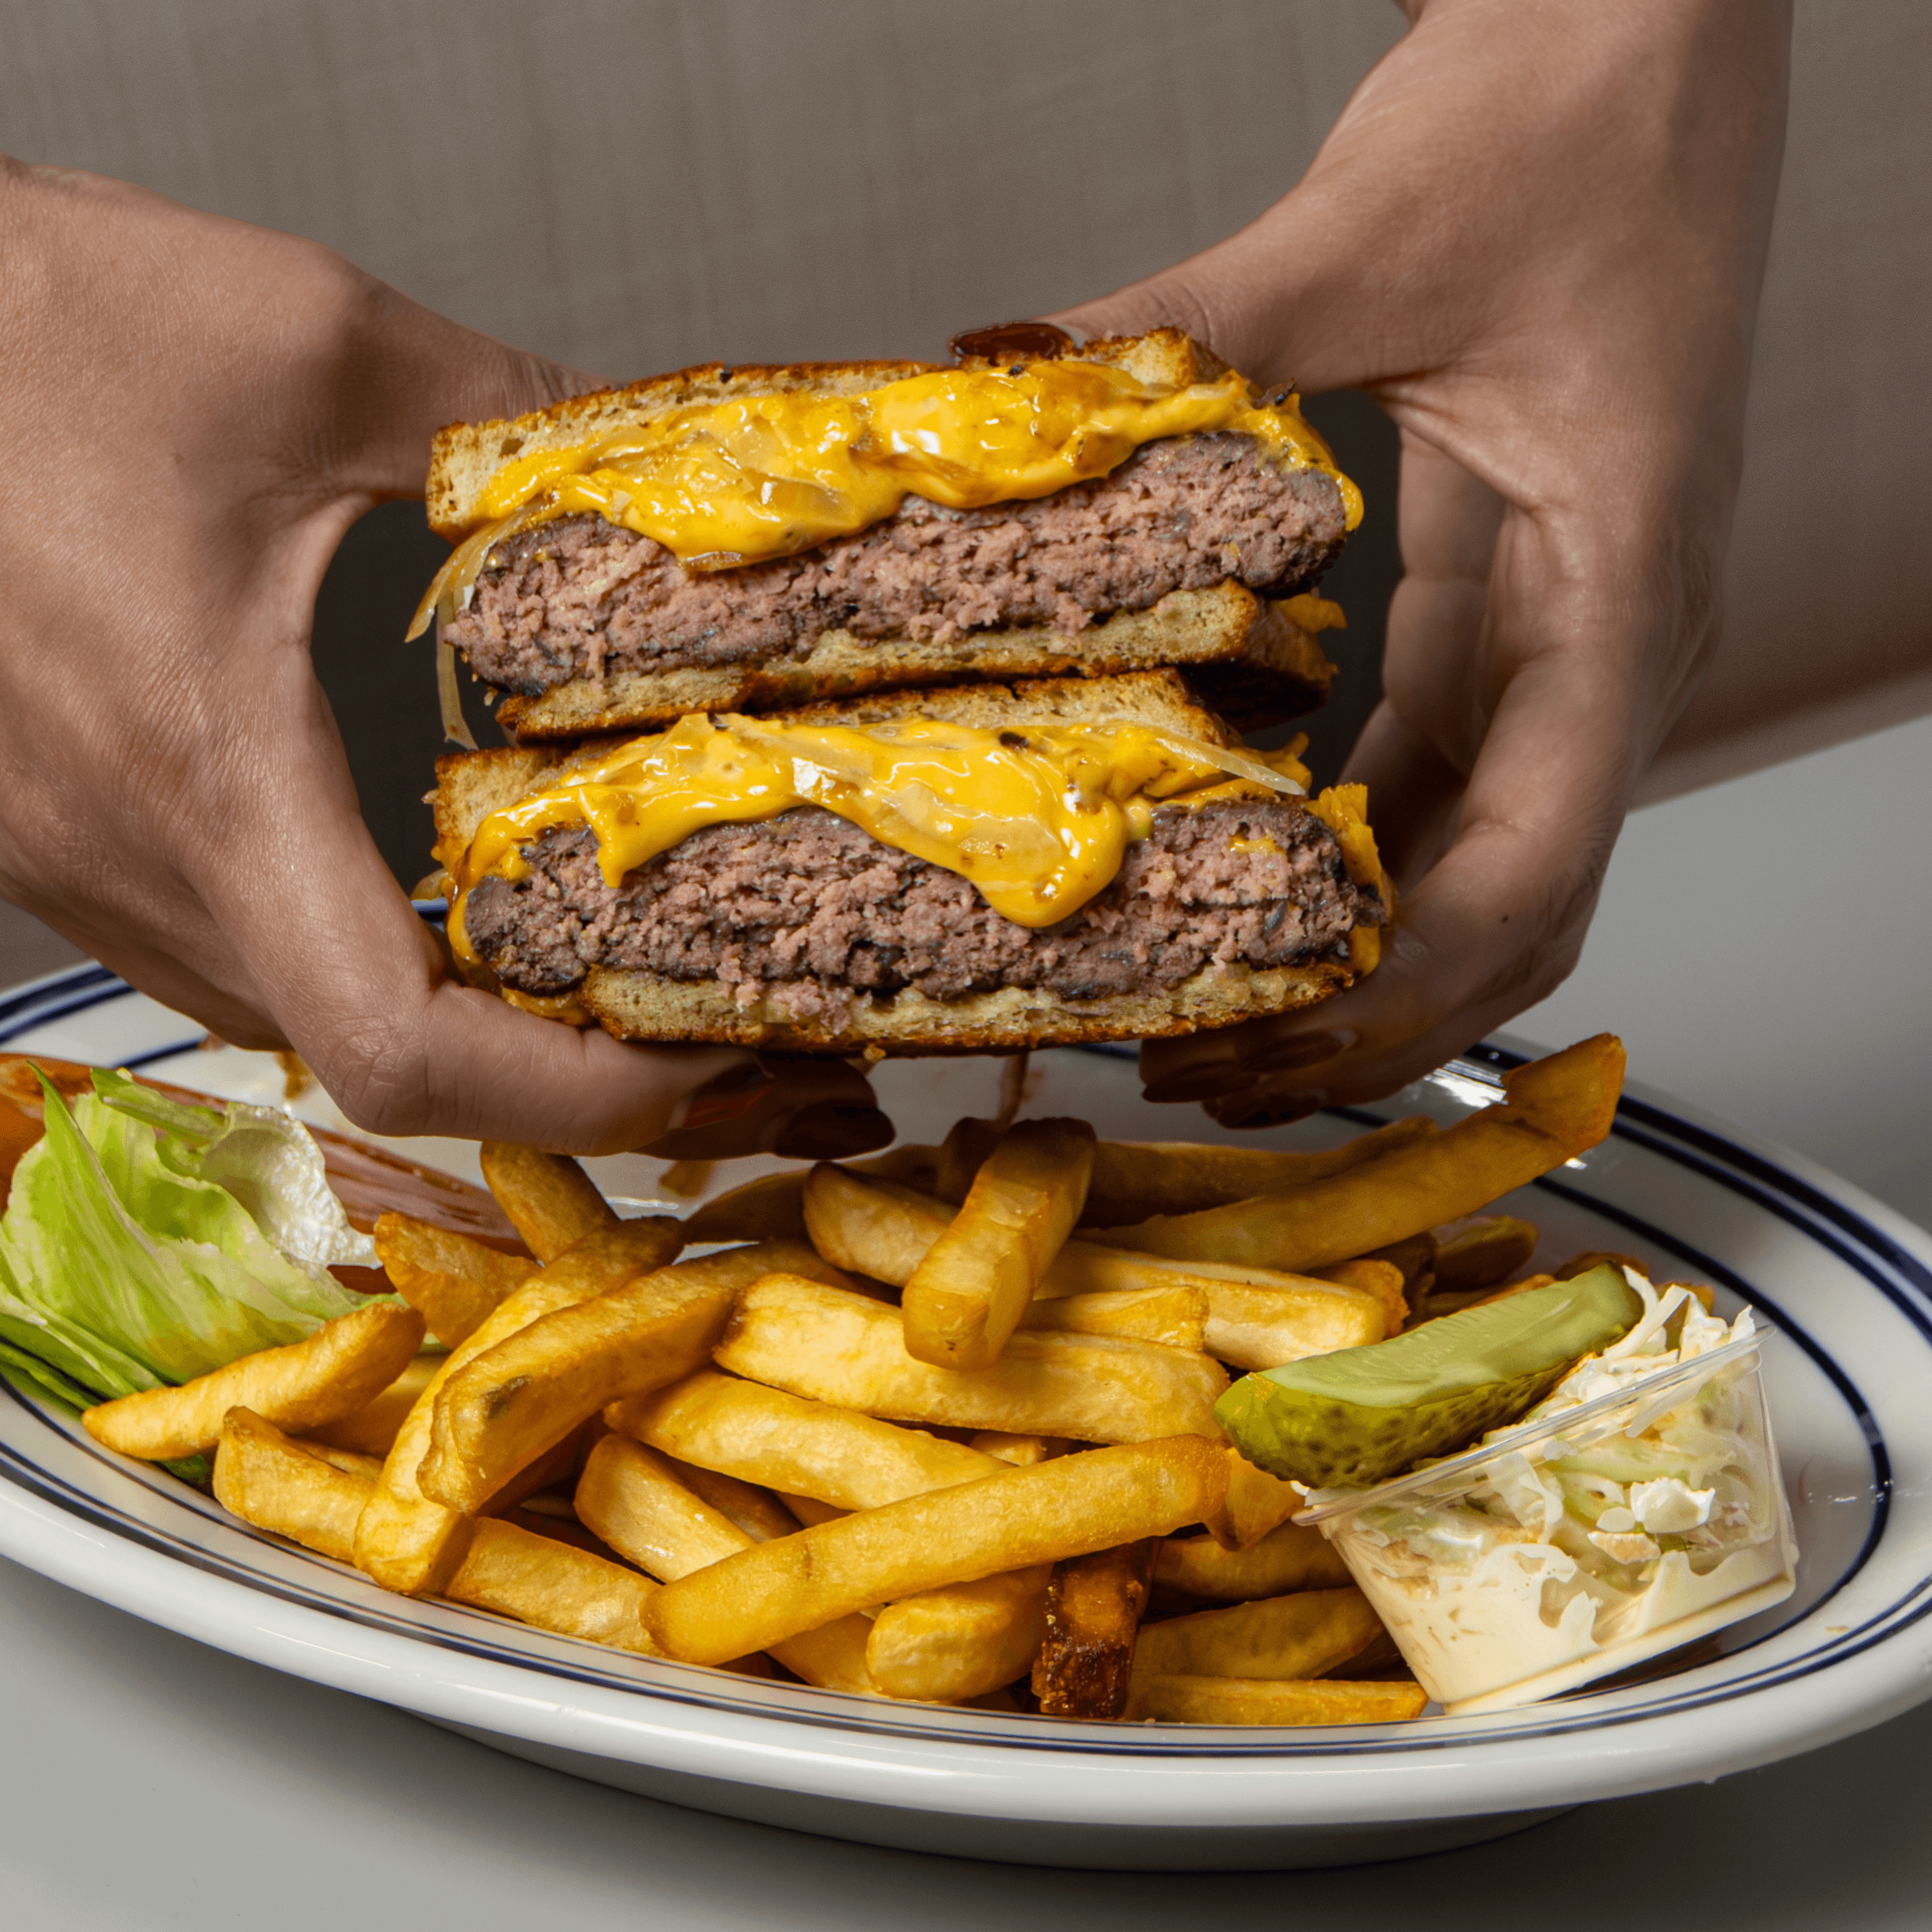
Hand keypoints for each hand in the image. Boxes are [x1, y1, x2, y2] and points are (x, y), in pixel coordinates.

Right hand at [0, 161, 885, 1155]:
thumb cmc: (3, 323)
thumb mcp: (307, 336)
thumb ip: (505, 412)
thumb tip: (632, 455)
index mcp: (206, 770)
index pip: (401, 1046)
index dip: (575, 1094)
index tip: (705, 1057)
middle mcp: (133, 858)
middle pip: (381, 1063)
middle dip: (564, 1072)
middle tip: (711, 1024)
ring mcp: (83, 863)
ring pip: (302, 1016)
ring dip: (469, 1019)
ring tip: (614, 970)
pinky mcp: (63, 832)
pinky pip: (236, 946)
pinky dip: (366, 951)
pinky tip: (449, 891)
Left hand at [1051, 0, 1789, 1123]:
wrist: (1652, 33)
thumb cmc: (1575, 115)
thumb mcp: (1368, 233)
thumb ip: (1192, 325)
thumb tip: (1011, 380)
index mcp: (1619, 590)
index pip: (1538, 866)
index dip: (1402, 988)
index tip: (1265, 1044)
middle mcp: (1611, 643)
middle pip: (1517, 909)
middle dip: (1374, 1016)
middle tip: (1212, 1074)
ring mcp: (1567, 632)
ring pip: (1488, 862)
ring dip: (1365, 957)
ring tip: (1219, 1017)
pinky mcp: (1513, 604)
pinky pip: (1446, 775)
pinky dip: (1360, 855)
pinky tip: (1254, 886)